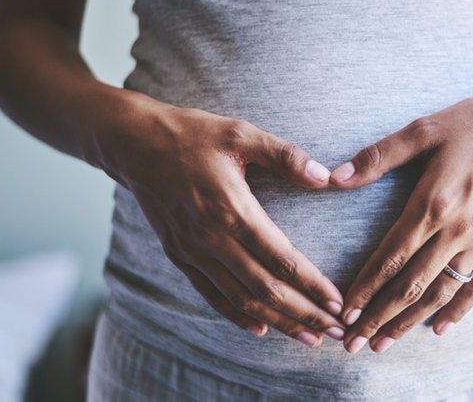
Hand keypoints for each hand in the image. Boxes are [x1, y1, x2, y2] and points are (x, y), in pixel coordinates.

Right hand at [92, 94, 346, 346]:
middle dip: (304, 314)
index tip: (338, 303)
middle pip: (265, 289)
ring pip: (242, 299)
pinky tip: (261, 328)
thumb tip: (325, 177)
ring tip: (310, 338)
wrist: (134, 144)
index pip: (281, 259)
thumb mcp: (241, 134)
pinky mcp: (179, 255)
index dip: (312, 285)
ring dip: (279, 321)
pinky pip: (212, 294)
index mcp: (232, 209)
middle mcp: (212, 238)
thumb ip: (286, 156)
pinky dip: (237, 315)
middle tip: (336, 331)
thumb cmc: (192, 134)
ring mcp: (193, 251)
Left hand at [330, 81, 472, 353]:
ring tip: (385, 342)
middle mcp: (457, 229)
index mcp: (433, 202)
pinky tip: (438, 328)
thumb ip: (379, 156)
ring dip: (410, 321)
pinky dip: (458, 309)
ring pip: (440, 291)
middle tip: (354, 342)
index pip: (391, 256)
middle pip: (411, 284)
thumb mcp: (423, 129)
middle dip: (378, 315)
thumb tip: (335, 176)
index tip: (344, 310)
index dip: (365, 287)